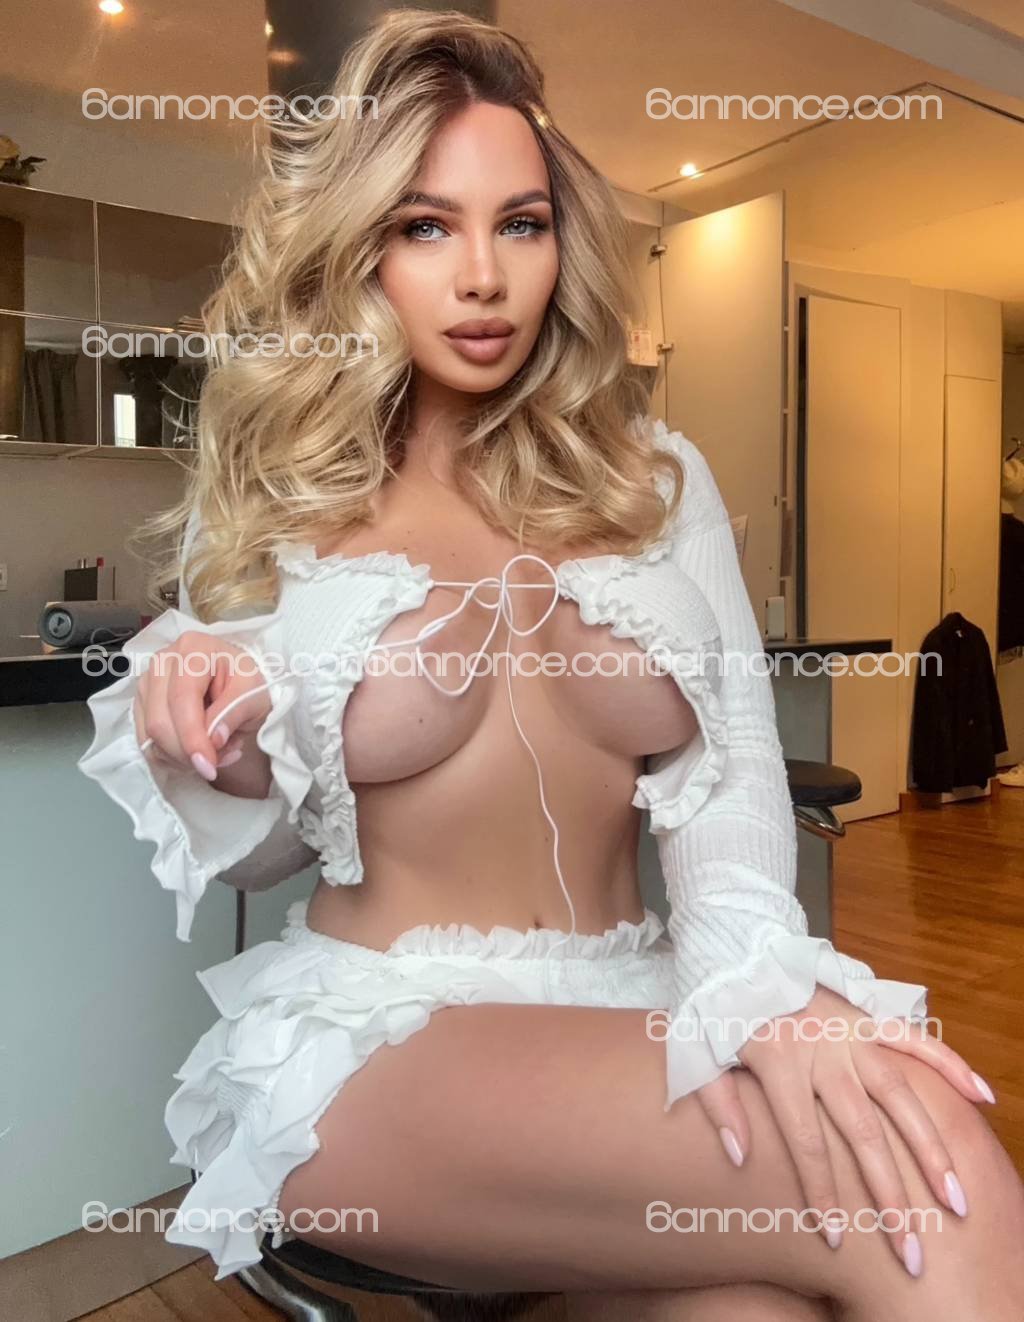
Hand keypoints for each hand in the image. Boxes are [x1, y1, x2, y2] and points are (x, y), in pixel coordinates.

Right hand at [131, 630, 272, 782]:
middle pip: (159, 721)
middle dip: (187, 752)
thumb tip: (212, 740)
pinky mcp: (142, 704)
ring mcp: (147, 682)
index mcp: (193, 649)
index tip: (208, 765)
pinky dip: (172, 757)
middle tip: (219, 761)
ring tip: (216, 752)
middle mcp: (162, 661)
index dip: (192, 737)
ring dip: (182, 757)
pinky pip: (147, 743)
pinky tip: (198, 750)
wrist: (239, 684)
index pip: (182, 698)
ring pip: (150, 735)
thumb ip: (233, 713)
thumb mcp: (254, 694)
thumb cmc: (248, 683)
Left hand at [694, 987, 994, 1274]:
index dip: (822, 1192)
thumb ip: (719, 1105)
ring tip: (955, 1198)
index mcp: (778, 1063)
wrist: (737, 951)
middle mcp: (821, 1051)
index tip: (838, 1238)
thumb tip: (739, 1158)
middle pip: (862, 1131)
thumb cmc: (718, 1011)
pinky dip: (949, 1064)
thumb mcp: (698, 1054)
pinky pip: (915, 1039)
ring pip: (900, 1094)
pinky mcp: (868, 1015)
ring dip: (930, 1147)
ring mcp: (850, 1032)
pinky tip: (981, 1096)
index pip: (806, 1142)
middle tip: (911, 1249)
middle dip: (889, 1194)